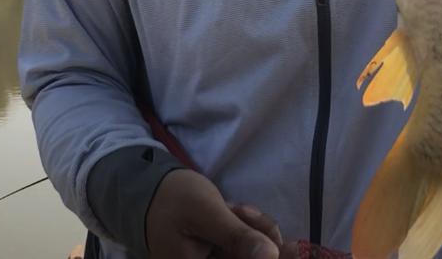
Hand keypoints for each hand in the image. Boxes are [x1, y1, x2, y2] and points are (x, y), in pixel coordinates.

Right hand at [145, 169, 281, 257]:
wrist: (150, 188)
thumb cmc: (173, 199)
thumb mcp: (207, 213)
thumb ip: (237, 238)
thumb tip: (272, 257)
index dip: (270, 256)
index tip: (290, 247)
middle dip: (259, 236)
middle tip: (246, 212)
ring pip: (253, 251)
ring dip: (253, 228)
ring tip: (234, 208)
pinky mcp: (221, 255)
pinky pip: (245, 245)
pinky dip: (246, 226)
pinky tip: (234, 210)